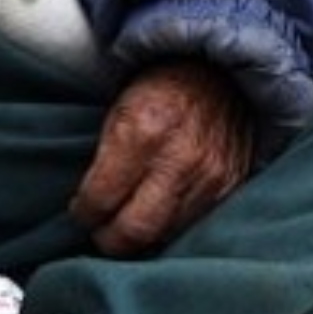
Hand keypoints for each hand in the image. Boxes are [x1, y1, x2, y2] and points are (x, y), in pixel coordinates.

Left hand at [71, 60, 256, 256]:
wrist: (223, 73)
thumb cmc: (162, 89)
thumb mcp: (120, 111)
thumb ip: (105, 160)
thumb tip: (89, 208)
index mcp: (141, 133)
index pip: (99, 201)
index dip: (83, 214)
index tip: (82, 213)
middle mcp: (178, 160)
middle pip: (134, 232)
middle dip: (110, 240)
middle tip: (103, 232)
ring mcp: (209, 176)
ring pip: (165, 236)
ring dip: (144, 237)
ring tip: (132, 221)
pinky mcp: (230, 186)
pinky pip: (193, 226)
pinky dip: (172, 226)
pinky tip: (161, 214)